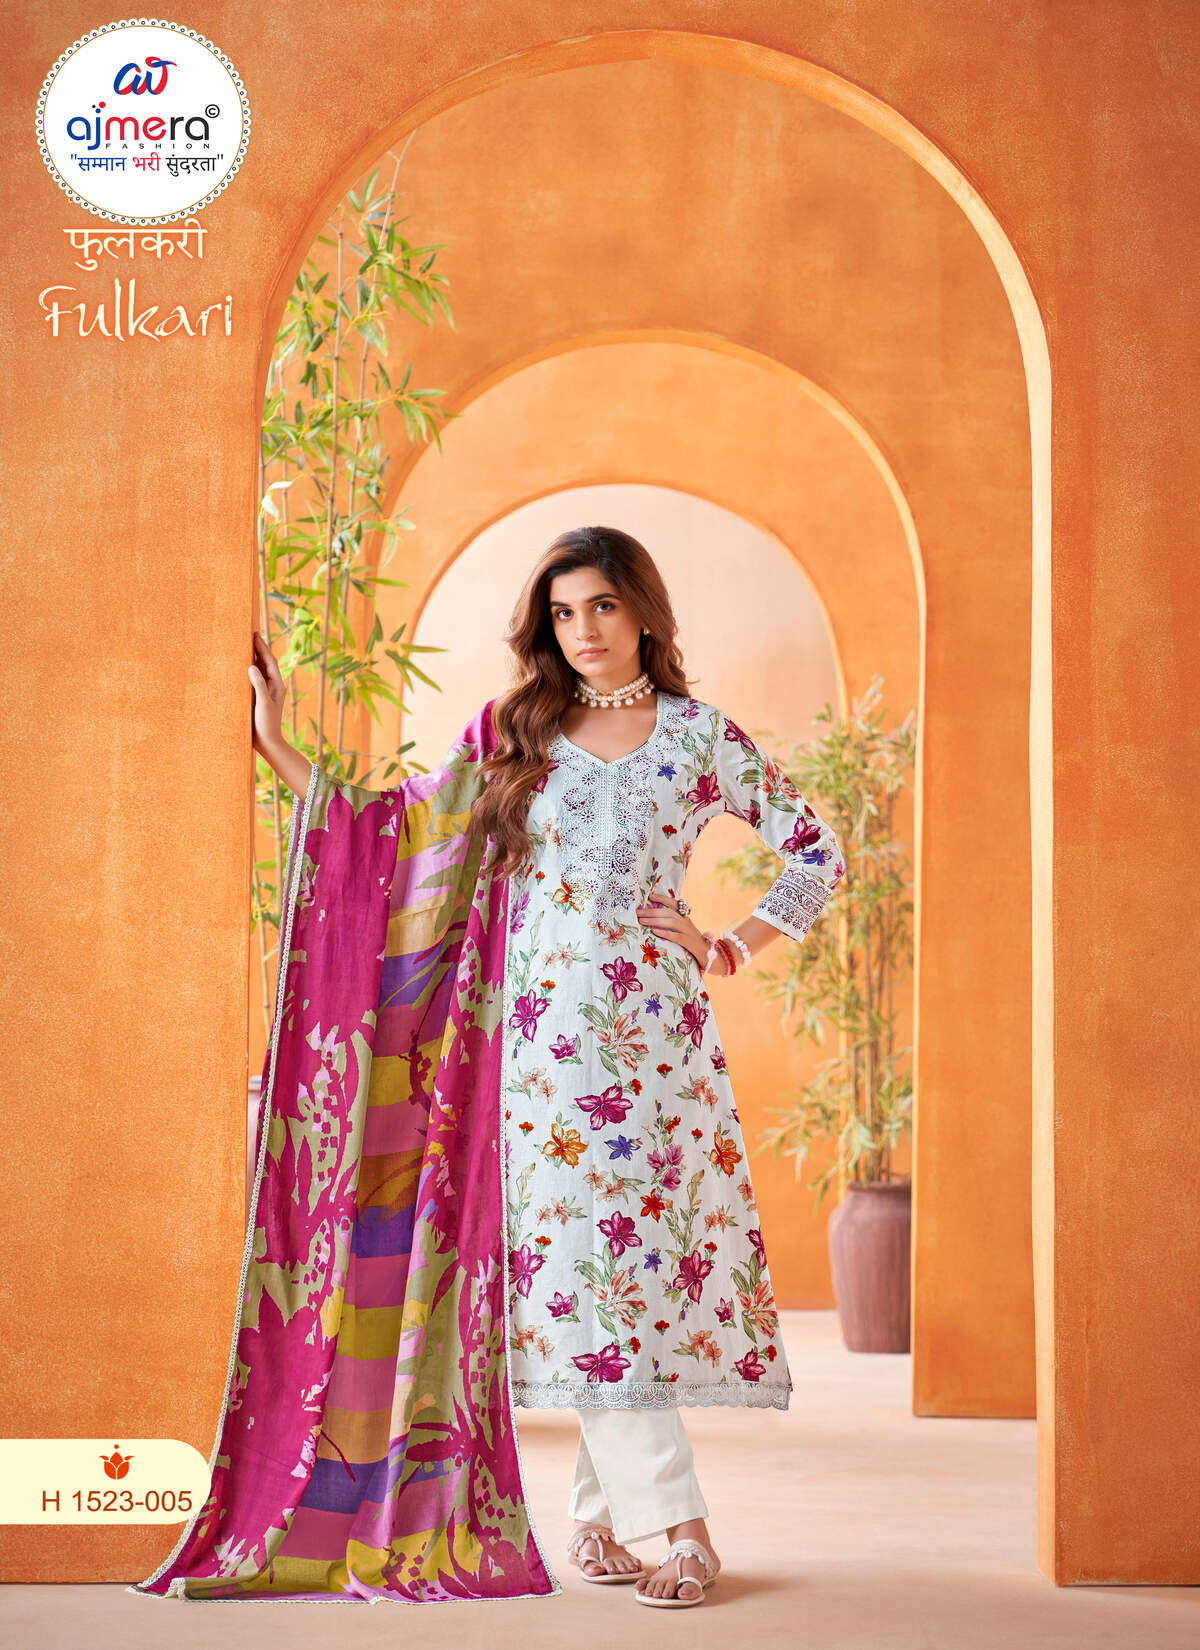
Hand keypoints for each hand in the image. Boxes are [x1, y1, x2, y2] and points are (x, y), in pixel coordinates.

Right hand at [248, 630, 285, 753]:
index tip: (255, 634)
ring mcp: (266, 692)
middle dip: (258, 649)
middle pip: (266, 663)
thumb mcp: (263, 704)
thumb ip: (258, 685)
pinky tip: (241, 668)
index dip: (262, 647)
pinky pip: (254, 680)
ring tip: (245, 646)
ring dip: (253, 658)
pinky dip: (249, 671)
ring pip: (260, 671)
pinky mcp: (259, 698)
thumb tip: (252, 666)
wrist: (268, 743)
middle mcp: (273, 686)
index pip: (270, 662)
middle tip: (250, 634)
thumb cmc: (267, 725)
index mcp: (277, 685)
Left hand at [635, 890, 728, 973]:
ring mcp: (687, 931)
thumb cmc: (690, 941)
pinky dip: (665, 933)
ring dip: (654, 920)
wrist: (707, 953)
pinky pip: (675, 936)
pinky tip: (654, 931)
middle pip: (668, 913)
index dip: (662, 898)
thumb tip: (652, 917)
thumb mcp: (682, 928)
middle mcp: (686, 921)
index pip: (673, 903)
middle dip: (651, 911)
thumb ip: (671, 921)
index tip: (650, 896)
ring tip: (641, 920)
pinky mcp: (688, 941)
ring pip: (670, 922)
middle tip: (638, 912)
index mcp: (684, 916)